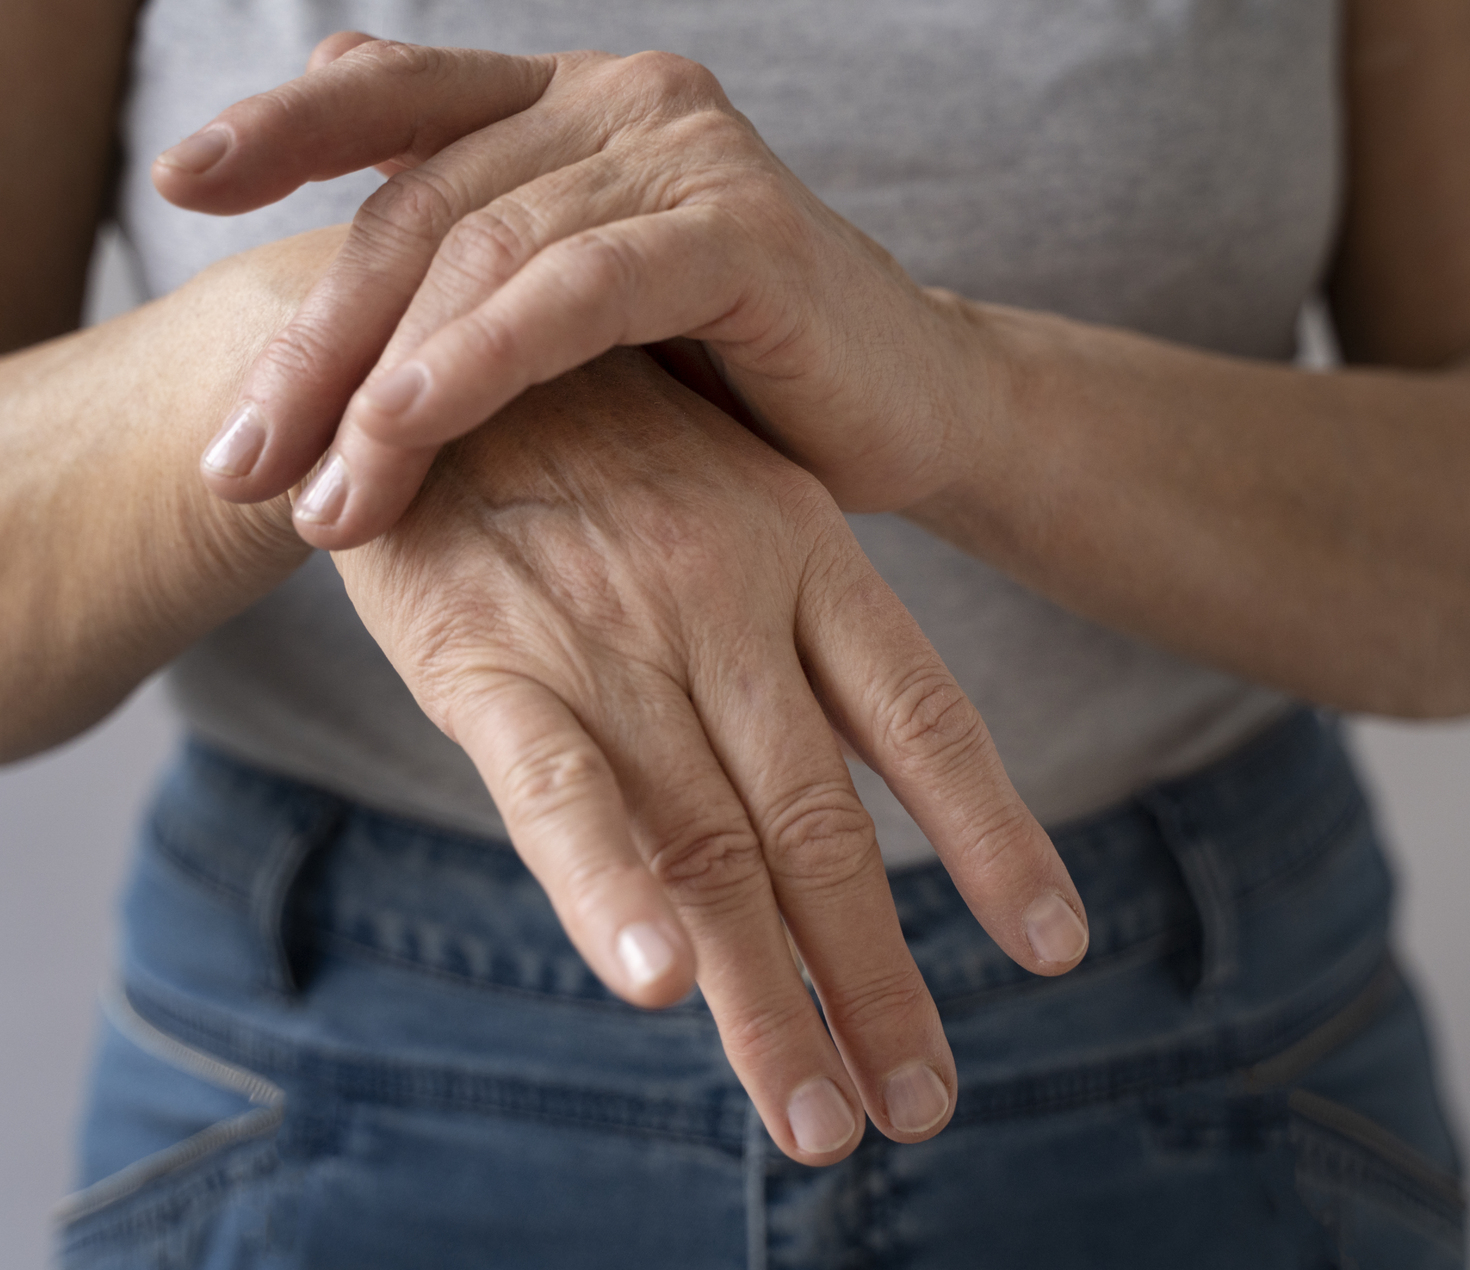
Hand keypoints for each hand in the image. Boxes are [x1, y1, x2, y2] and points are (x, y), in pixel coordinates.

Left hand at [159, 35, 996, 547]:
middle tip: (236, 461)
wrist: (911, 416)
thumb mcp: (587, 321)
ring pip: (485, 248)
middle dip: (316, 342)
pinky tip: (407, 426)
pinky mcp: (739, 227)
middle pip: (421, 202)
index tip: (175, 185)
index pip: (402, 92)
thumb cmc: (736, 386)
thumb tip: (341, 311)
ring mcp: (682, 151)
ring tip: (315, 496)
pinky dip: (481, 358)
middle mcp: (621, 99)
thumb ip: (482, 278)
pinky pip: (576, 289)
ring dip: (381, 382)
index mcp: (572, 102)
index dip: (284, 125)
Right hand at [334, 348, 1087, 1162]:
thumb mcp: (722, 500)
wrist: (416, 348)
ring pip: (710, 839)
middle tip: (920, 1104)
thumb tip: (866, 792)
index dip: (993, 834)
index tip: (1053, 947)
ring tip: (825, 1120)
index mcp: (801, 550)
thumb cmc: (586, 451)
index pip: (926, 714)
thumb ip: (789, 641)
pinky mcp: (487, 659)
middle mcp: (727, 597)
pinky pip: (559, 787)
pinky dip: (610, 886)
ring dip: (771, 997)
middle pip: (822, 822)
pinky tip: (657, 985)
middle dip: (875, 976)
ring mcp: (612, 630)